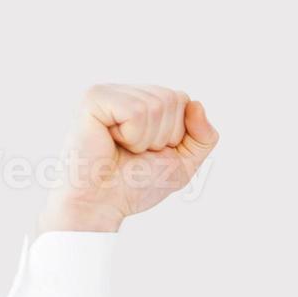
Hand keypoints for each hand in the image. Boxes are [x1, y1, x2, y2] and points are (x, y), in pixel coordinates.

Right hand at [37, 84, 218, 233]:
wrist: (103, 203)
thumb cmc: (135, 184)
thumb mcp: (183, 163)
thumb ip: (203, 138)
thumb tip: (197, 104)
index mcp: (144, 102)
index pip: (183, 100)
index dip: (176, 134)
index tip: (151, 151)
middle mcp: (127, 92)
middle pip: (173, 99)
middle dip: (163, 136)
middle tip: (135, 151)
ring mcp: (109, 92)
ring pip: (156, 105)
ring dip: (145, 140)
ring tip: (123, 148)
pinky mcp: (94, 98)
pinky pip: (135, 111)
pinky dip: (131, 136)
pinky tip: (111, 141)